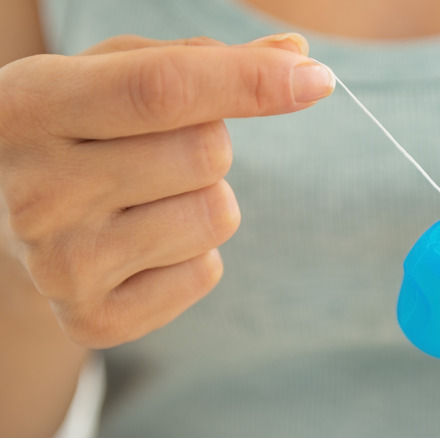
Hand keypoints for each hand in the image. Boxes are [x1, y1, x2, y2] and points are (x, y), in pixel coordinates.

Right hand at [0, 33, 333, 347]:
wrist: (9, 221)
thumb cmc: (78, 130)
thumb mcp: (112, 74)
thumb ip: (200, 60)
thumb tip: (297, 55)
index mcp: (32, 106)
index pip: (161, 91)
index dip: (248, 82)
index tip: (315, 78)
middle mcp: (36, 192)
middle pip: (206, 155)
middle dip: (209, 144)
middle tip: (155, 152)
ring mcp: (62, 266)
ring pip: (216, 216)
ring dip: (204, 200)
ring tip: (143, 200)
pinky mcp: (93, 320)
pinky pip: (206, 272)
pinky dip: (194, 254)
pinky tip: (140, 244)